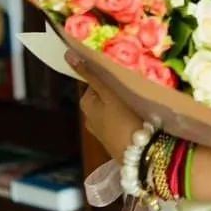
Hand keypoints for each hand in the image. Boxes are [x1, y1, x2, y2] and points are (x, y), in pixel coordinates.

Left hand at [66, 50, 141, 164]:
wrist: (141, 155)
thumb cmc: (125, 120)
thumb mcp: (109, 93)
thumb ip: (91, 74)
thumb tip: (67, 54)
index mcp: (86, 105)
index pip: (95, 80)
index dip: (111, 74)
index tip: (127, 72)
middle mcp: (90, 118)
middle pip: (105, 94)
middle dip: (118, 89)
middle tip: (137, 84)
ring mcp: (103, 130)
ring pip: (114, 107)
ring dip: (125, 102)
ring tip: (142, 98)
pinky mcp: (116, 140)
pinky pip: (121, 119)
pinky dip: (129, 115)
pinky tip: (141, 115)